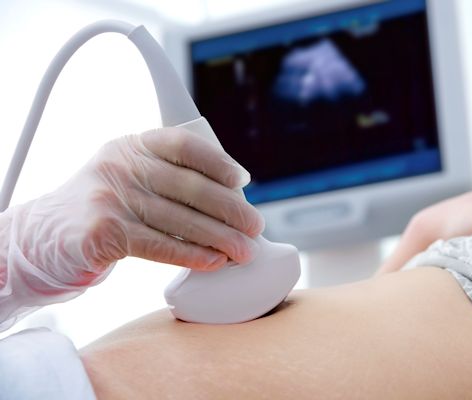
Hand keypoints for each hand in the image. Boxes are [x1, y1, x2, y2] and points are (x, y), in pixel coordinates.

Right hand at [5, 127, 264, 288]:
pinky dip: (191, 255)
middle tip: (255, 227)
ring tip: (243, 252)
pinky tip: (214, 261)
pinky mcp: (103, 232)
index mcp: (133, 145)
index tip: (242, 181)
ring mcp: (110, 197)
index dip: (217, 162)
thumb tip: (232, 201)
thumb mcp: (130, 176)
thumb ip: (169, 178)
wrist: (48, 235)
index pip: (183, 144)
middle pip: (188, 186)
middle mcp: (121, 165)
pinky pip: (159, 245)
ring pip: (179, 219)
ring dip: (219, 238)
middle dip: (229, 209)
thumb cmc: (107, 206)